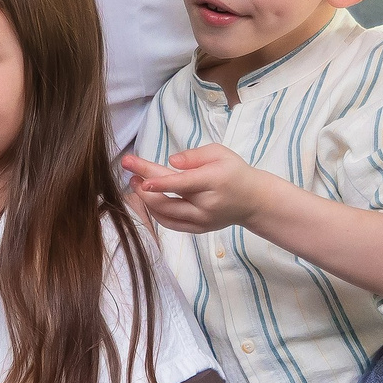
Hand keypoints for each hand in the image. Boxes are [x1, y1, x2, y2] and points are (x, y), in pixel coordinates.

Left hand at [120, 146, 270, 234]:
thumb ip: (194, 155)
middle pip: (167, 199)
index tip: (139, 176)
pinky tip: (149, 199)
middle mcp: (206, 204)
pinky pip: (171, 224)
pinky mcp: (198, 229)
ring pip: (165, 215)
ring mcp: (201, 220)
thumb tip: (171, 161)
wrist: (252, 201)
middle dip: (143, 187)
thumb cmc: (234, 172)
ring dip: (146, 200)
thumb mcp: (219, 153)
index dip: (159, 182)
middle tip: (130, 172)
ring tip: (136, 184)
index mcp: (212, 182)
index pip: (181, 183)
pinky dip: (156, 213)